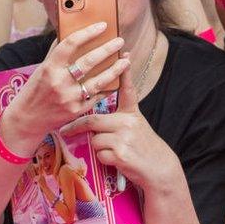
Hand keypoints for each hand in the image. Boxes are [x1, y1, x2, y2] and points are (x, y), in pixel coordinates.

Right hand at [4, 22, 129, 143]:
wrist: (27, 119)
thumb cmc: (34, 90)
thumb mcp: (41, 69)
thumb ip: (57, 54)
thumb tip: (74, 35)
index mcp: (49, 67)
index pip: (71, 44)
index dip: (88, 33)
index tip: (102, 26)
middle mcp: (59, 82)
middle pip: (89, 61)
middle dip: (108, 49)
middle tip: (120, 41)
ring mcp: (70, 98)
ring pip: (98, 81)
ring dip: (115, 70)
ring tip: (126, 60)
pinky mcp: (77, 110)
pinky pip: (97, 96)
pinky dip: (108, 87)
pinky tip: (117, 79)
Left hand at [63, 62, 181, 190]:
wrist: (159, 169)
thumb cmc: (144, 149)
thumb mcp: (136, 129)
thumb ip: (119, 121)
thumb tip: (96, 122)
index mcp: (132, 114)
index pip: (127, 90)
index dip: (125, 73)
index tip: (125, 54)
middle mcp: (128, 122)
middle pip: (93, 119)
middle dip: (77, 127)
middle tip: (64, 131)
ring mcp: (124, 138)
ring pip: (94, 139)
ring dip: (97, 147)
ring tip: (112, 151)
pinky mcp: (120, 153)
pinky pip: (99, 154)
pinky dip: (104, 160)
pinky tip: (116, 161)